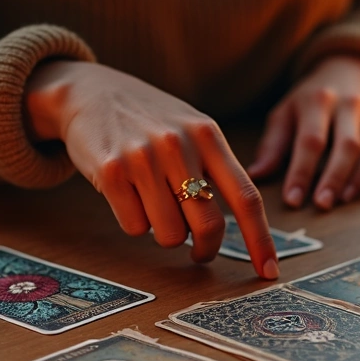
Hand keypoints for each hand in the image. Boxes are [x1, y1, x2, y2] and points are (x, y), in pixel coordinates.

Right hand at [25, 61, 278, 278]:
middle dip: (206, 249)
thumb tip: (243, 226)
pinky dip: (134, 222)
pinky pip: (134, 227)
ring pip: (169, 234)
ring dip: (164, 233)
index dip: (261, 239)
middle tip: (199, 253)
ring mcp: (144, 158)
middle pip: (208, 225)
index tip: (269, 270)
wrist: (90, 91)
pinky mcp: (111, 171)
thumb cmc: (150, 120)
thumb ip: (217, 169)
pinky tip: (128, 196)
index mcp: (208, 136)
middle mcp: (179, 145)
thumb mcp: (192, 129)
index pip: (246, 197)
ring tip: (153, 205)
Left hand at [248, 56, 359, 210]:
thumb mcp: (287, 112)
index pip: (311, 140)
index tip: (292, 199)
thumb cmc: (312, 99)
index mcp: (318, 100)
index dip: (302, 171)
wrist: (351, 69)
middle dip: (334, 177)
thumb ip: (273, 144)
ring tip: (344, 200)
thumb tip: (256, 174)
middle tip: (322, 204)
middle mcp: (350, 105)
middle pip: (346, 145)